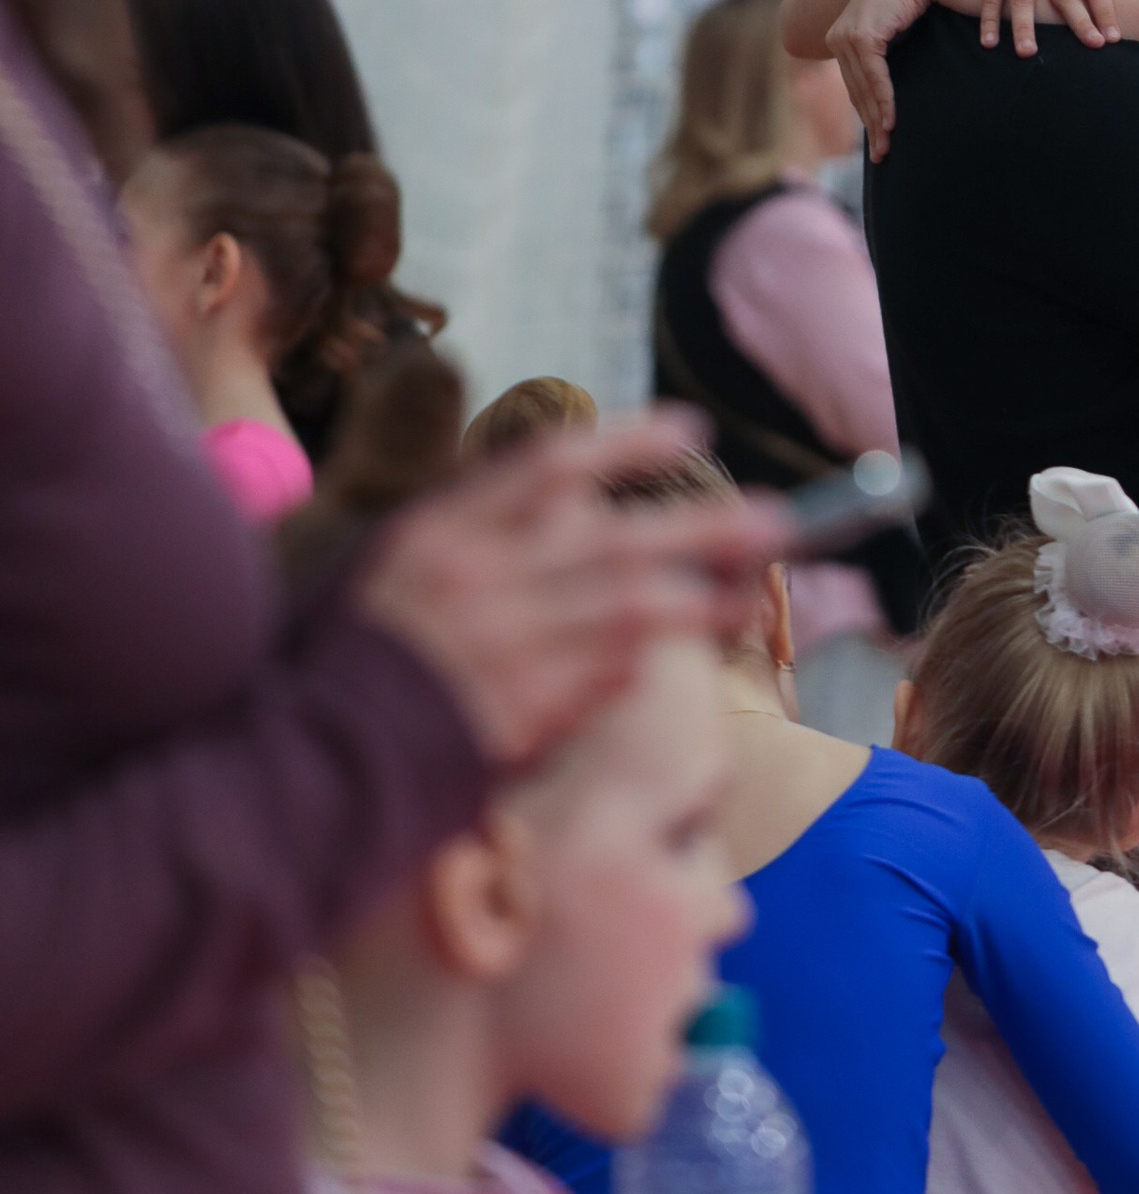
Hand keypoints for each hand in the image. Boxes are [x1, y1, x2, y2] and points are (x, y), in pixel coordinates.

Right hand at [356, 412, 791, 768]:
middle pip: (614, 537)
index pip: (549, 468)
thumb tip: (569, 508)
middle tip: (775, 517)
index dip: (628, 444)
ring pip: (629, 603)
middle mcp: (477, 577)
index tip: (690, 432)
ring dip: (703, 593)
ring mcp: (502, 643)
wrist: (307, 761)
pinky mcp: (521, 706)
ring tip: (758, 584)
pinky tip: (701, 638)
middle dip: (701, 525)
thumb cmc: (344, 668)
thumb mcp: (384, 570)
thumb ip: (472, 532)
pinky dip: (657, 650)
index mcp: (438, 532)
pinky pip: (608, 667)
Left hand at [828, 0, 939, 164]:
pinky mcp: (862, 32)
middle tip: (884, 155)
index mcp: (846, 36)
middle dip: (871, 125)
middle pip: (856, 90)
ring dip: (878, 118)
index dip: (868, 114)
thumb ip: (894, 54)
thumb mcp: (901, 30)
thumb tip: (895, 87)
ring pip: (862, 87)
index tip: (881, 142)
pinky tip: (892, 121)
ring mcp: (847, 33)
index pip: (856, 84)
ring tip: (889, 145)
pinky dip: (883, 99)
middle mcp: (839, 36)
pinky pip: (873, 75)